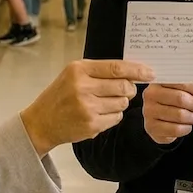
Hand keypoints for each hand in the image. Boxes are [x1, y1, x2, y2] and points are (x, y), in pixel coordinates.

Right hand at [21, 60, 154, 155]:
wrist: (42, 121)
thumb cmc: (60, 95)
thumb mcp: (73, 74)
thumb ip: (100, 71)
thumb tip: (133, 73)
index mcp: (79, 70)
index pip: (116, 68)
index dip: (137, 70)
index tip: (150, 72)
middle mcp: (82, 87)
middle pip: (124, 87)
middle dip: (130, 89)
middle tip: (126, 90)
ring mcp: (87, 108)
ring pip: (122, 103)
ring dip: (120, 103)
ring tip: (104, 102)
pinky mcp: (91, 125)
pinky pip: (116, 118)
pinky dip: (113, 115)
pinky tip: (99, 113)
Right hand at [142, 83, 192, 144]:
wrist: (157, 119)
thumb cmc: (171, 102)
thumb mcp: (182, 89)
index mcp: (159, 80)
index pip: (182, 82)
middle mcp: (151, 94)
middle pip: (181, 98)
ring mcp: (150, 111)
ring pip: (180, 115)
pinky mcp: (152, 127)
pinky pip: (176, 129)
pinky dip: (187, 128)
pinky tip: (187, 125)